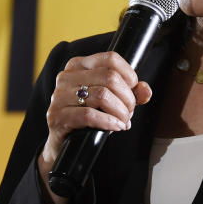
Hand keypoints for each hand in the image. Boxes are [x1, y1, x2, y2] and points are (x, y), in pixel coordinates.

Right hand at [37, 51, 152, 203]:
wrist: (63, 144)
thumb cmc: (88, 117)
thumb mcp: (111, 100)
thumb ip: (131, 92)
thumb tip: (145, 90)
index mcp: (79, 65)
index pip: (111, 59)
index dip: (129, 75)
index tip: (133, 92)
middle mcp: (66, 76)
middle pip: (110, 77)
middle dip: (127, 98)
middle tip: (129, 113)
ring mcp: (59, 96)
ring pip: (102, 95)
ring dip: (120, 112)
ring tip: (123, 122)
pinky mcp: (56, 116)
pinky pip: (89, 115)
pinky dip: (108, 122)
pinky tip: (115, 127)